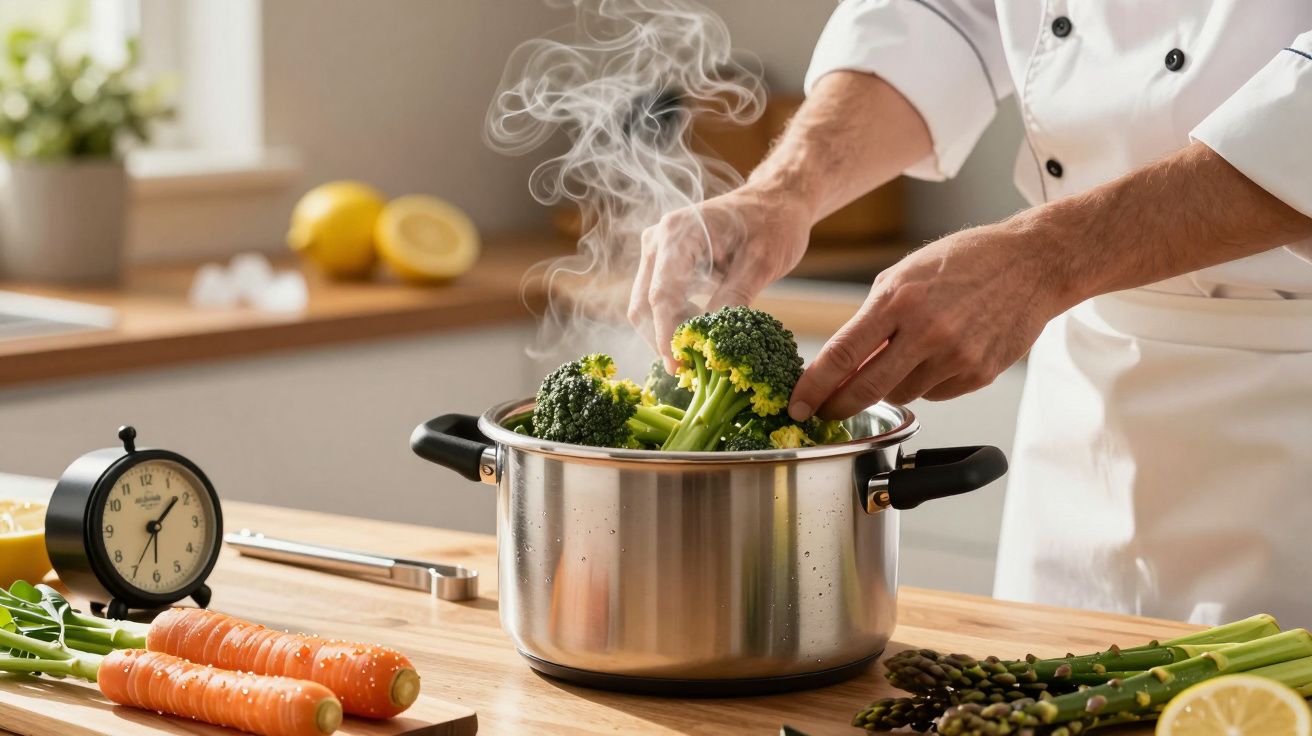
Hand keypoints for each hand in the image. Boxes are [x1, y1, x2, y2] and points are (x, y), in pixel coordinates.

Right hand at [628, 184, 812, 370]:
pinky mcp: (664, 264)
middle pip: (643, 304)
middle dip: (663, 340)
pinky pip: (658, 301)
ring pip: (646, 306)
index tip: (678, 367)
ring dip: (667, 333)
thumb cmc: (772, 224)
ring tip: (699, 355)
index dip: (667, 335)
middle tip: (690, 370)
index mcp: (678, 234)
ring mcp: (657, 252)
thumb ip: (734, 297)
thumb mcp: (761, 262)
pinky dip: (674, 322)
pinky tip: (700, 336)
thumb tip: (712, 338)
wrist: (775, 201)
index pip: (661, 295)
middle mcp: (658, 240)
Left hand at [789, 223, 1072, 419]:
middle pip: (866, 389)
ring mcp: (955, 356)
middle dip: (838, 406)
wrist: (1032, 263)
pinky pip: (935, 394)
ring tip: (908, 354)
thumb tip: (842, 363)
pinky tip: (940, 355)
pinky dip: (926, 382)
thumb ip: (871, 319)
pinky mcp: (978, 373)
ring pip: (901, 395)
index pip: (842, 355)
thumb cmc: (964, 262)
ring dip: (890, 386)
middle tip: (825, 412)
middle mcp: (926, 331)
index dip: (813, 386)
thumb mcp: (904, 275)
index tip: (797, 404)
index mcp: (899, 299)